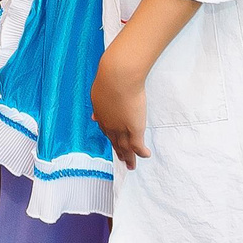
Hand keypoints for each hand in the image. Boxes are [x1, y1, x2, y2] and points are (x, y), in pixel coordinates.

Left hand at [91, 55, 148, 169]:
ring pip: (125, 147)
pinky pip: (137, 146)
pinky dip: (141, 152)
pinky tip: (146, 155)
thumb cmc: (110, 76)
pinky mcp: (134, 129)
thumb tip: (96, 101)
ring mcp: (121, 128)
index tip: (111, 138)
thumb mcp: (100, 87)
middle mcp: (109, 124)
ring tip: (131, 165)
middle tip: (122, 160)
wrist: (118, 77)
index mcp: (100, 113)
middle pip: (114, 141)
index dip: (109, 134)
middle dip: (118, 151)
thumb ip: (100, 98)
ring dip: (128, 157)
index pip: (105, 128)